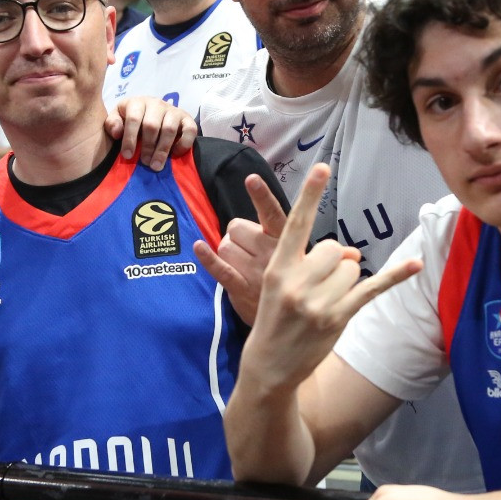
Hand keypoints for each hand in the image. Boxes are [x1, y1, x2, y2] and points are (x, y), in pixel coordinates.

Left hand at [107, 96, 196, 170]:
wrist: (151, 113)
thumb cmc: (131, 120)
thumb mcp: (117, 118)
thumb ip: (112, 124)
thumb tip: (117, 132)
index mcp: (137, 102)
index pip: (133, 119)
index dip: (130, 138)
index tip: (128, 156)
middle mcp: (156, 103)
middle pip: (152, 125)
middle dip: (147, 147)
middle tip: (145, 163)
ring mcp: (173, 110)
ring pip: (169, 129)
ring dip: (162, 149)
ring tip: (156, 165)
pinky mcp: (187, 118)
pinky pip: (190, 129)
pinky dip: (184, 143)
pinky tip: (175, 154)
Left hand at [193, 174, 288, 324]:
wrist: (293, 319)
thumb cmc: (292, 278)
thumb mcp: (301, 253)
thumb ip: (289, 232)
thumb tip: (271, 208)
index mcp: (286, 242)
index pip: (273, 214)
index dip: (261, 196)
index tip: (252, 179)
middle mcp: (270, 254)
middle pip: (236, 227)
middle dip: (237, 234)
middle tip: (248, 247)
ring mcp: (255, 273)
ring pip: (225, 246)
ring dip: (228, 250)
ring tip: (243, 262)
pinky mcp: (241, 289)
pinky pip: (220, 269)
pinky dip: (208, 258)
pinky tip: (199, 247)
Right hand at [245, 164, 420, 391]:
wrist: (269, 365)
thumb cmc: (274, 319)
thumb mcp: (278, 284)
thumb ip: (310, 262)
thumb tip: (348, 253)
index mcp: (278, 268)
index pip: (296, 224)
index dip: (310, 195)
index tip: (321, 168)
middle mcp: (298, 282)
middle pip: (335, 248)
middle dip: (335, 262)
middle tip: (319, 286)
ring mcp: (319, 302)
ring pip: (352, 268)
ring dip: (346, 281)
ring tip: (325, 302)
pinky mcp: (339, 318)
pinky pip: (372, 288)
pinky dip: (396, 275)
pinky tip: (415, 264)